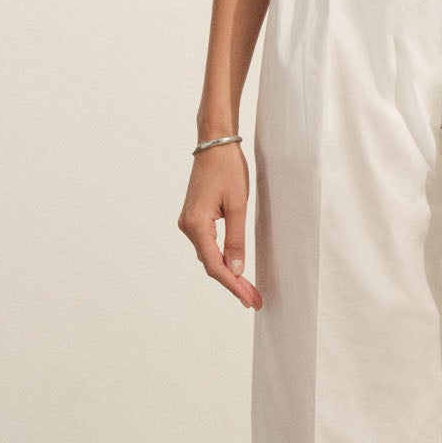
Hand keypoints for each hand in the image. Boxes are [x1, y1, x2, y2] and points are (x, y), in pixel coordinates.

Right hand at [179, 142, 261, 308]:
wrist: (214, 143)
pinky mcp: (194, 217)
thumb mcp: (238, 206)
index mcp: (197, 224)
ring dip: (228, 272)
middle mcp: (187, 226)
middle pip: (210, 264)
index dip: (233, 285)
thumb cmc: (227, 169)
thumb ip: (236, 239)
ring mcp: (188, 222)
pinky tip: (234, 267)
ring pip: (208, 256)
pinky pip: (207, 244)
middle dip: (233, 282)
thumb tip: (236, 268)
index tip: (248, 299)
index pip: (215, 265)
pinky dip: (221, 258)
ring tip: (248, 287)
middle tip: (253, 299)